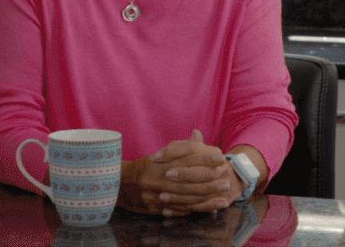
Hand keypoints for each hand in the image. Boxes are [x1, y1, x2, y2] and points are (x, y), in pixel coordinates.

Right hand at [121, 130, 238, 216]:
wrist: (118, 185)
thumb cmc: (144, 168)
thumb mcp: (161, 155)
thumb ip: (181, 147)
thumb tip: (198, 133)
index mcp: (159, 162)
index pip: (186, 159)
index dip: (204, 158)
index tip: (220, 157)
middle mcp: (157, 177)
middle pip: (187, 180)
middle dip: (208, 181)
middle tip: (226, 181)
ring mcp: (155, 194)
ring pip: (185, 197)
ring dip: (206, 198)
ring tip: (223, 198)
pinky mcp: (154, 208)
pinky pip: (178, 210)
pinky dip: (195, 210)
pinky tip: (209, 210)